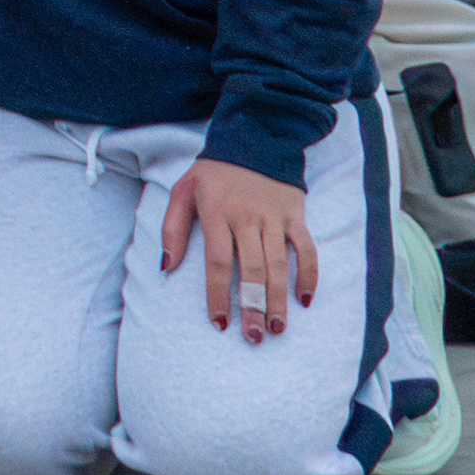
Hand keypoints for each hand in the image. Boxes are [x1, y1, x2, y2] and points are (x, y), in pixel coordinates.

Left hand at [163, 157, 315, 343]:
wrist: (255, 138)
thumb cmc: (213, 172)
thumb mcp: (183, 191)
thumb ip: (172, 229)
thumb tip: (165, 268)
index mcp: (216, 214)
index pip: (217, 263)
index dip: (217, 294)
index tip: (219, 323)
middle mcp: (247, 218)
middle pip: (251, 270)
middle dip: (252, 307)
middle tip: (254, 337)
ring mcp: (274, 217)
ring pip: (279, 265)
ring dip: (279, 299)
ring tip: (278, 327)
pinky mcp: (295, 215)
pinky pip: (306, 249)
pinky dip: (309, 274)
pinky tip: (304, 300)